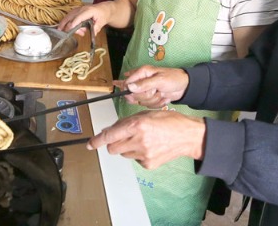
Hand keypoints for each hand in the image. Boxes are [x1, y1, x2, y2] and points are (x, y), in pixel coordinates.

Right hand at [58, 2, 112, 34]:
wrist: (104, 9)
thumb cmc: (103, 14)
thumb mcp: (102, 22)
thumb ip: (97, 28)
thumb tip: (93, 33)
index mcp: (89, 11)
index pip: (79, 17)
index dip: (74, 23)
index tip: (69, 29)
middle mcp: (82, 9)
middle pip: (71, 16)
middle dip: (66, 25)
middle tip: (65, 33)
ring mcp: (78, 9)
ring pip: (68, 16)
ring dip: (67, 25)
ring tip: (76, 32)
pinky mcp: (76, 11)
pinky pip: (69, 16)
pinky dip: (68, 23)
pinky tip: (73, 29)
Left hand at [87, 110, 205, 168]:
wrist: (188, 136)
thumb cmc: (169, 121)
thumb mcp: (146, 114)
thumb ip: (127, 122)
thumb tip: (110, 130)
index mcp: (137, 125)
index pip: (110, 135)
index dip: (97, 140)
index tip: (89, 144)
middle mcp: (139, 140)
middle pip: (112, 148)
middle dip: (114, 142)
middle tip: (124, 137)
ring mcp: (143, 154)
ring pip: (123, 153)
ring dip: (127, 147)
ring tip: (143, 139)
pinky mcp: (148, 164)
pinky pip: (134, 159)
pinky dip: (138, 153)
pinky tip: (150, 147)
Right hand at [119, 66, 188, 108]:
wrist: (184, 87)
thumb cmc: (174, 78)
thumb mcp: (159, 80)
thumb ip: (144, 84)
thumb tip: (129, 87)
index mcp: (142, 73)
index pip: (127, 83)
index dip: (131, 91)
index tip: (141, 92)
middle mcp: (142, 81)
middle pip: (133, 95)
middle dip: (146, 96)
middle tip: (156, 90)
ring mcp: (145, 91)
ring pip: (141, 102)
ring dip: (153, 100)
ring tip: (161, 92)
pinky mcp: (150, 98)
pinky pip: (147, 105)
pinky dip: (156, 103)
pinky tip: (162, 97)